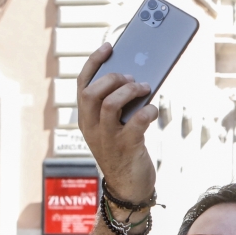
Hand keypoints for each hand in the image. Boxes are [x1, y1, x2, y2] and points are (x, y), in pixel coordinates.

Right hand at [77, 43, 157, 202]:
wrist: (129, 188)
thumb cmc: (124, 152)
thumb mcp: (114, 127)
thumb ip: (119, 106)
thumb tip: (136, 78)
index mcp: (85, 119)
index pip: (82, 85)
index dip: (94, 62)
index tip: (109, 47)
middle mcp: (92, 127)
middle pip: (92, 92)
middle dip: (112, 78)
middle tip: (131, 77)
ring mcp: (107, 139)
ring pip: (110, 104)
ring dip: (129, 91)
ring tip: (144, 88)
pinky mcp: (127, 148)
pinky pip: (136, 122)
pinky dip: (148, 111)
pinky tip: (153, 110)